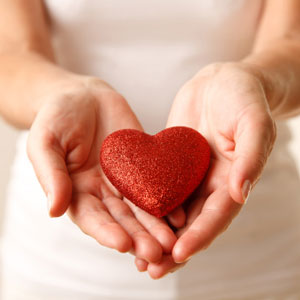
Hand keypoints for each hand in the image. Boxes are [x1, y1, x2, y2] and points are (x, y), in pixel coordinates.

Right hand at [27, 76, 176, 262]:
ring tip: (173, 241)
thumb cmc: (57, 117)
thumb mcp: (46, 142)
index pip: (92, 218)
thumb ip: (50, 174)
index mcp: (77, 192)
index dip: (106, 232)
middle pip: (122, 220)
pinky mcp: (142, 165)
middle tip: (156, 253)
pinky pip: (155, 183)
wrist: (83, 96)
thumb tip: (54, 210)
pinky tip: (179, 213)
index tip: (123, 244)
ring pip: (142, 208)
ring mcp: (124, 180)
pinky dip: (167, 199)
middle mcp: (103, 192)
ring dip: (156, 226)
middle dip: (138, 237)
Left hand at [141, 62, 276, 277]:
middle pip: (192, 222)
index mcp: (232, 179)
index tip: (180, 254)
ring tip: (135, 257)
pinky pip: (156, 186)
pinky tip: (128, 218)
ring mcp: (188, 174)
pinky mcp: (171, 162)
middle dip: (173, 247)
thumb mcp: (253, 122)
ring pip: (172, 211)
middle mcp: (210, 183)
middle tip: (151, 269)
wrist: (223, 81)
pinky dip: (145, 205)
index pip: (217, 215)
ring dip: (156, 234)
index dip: (200, 235)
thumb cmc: (244, 98)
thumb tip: (241, 193)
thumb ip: (250, 156)